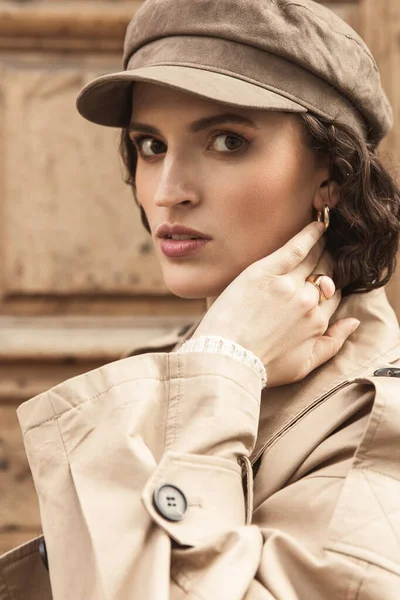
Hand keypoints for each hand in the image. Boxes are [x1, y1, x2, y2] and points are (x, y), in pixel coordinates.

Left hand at [192, 222, 359, 386]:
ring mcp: (287, 285)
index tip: (324, 280)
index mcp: (317, 322)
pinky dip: (308, 235)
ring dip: (322, 247)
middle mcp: (308, 301)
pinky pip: (295, 247)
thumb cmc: (263, 366)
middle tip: (326, 254)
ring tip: (324, 236)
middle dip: (327, 264)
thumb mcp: (306, 365)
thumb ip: (333, 343)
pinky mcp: (265, 272)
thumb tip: (354, 323)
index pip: (331, 296)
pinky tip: (316, 225)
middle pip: (325, 274)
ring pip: (313, 259)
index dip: (328, 288)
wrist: (227, 358)